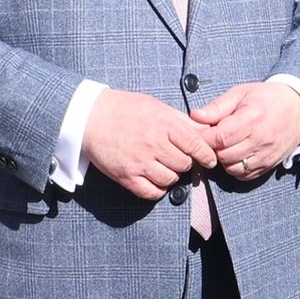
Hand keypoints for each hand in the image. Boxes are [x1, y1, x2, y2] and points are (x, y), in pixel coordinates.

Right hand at [83, 88, 219, 199]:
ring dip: (171, 175)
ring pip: (170, 179)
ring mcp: (139, 162)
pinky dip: (157, 189)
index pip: (195, 145)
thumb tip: (205, 130)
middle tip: (177, 158)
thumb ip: (180, 120)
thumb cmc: (125, 109)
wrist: (89, 117)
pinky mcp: (126, 176)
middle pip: (184, 164)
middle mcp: (153, 144)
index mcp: (163, 124)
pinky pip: (151, 193)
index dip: (206, 155)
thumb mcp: (155, 106)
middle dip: (185, 163)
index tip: (209, 160)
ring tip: (163, 166)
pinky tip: (154, 179)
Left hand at [195, 81, 299, 182]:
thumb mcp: (241, 93)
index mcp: (252, 118)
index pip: (220, 137)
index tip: (200, 133)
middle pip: (224, 155)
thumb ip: (217, 107)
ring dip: (224, 160)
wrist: (299, 108)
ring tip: (225, 146)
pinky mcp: (269, 165)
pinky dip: (236, 168)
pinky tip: (236, 154)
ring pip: (233, 168)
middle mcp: (260, 140)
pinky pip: (245, 175)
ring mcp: (266, 155)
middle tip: (212, 139)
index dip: (204, 138)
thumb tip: (194, 117)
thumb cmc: (266, 98)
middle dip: (213, 148)